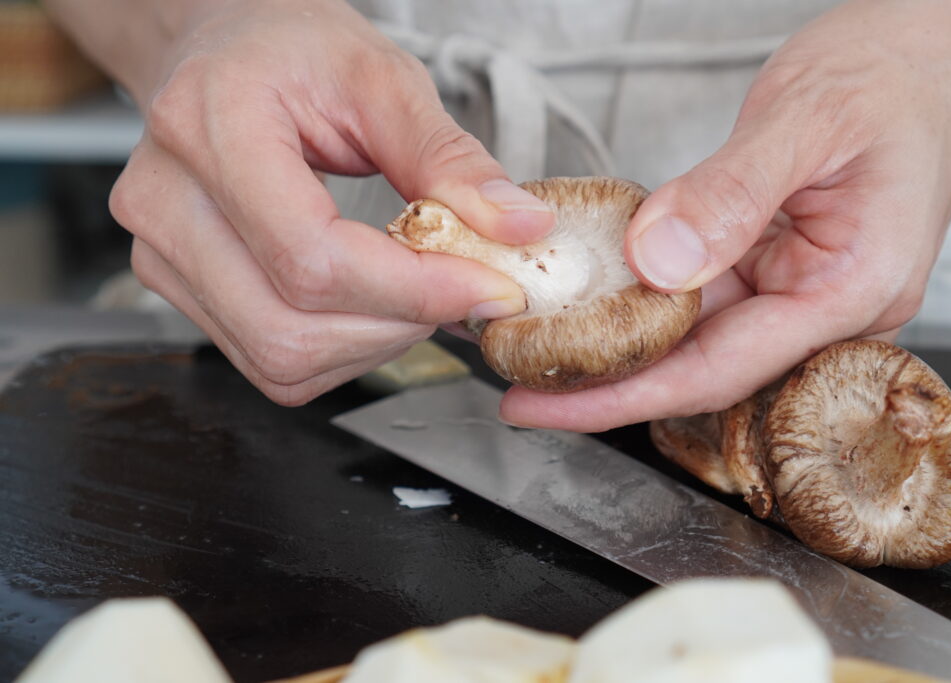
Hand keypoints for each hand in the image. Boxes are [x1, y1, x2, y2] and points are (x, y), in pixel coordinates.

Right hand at [48, 0, 552, 404]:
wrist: (223, 52)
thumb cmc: (291, 54)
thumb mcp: (382, 80)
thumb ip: (448, 158)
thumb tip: (516, 227)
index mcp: (208, 126)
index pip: (311, 257)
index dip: (415, 289)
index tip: (489, 286)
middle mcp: (165, 202)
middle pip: (291, 327)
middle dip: (400, 324)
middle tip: (459, 285)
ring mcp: (161, 254)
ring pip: (281, 359)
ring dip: (374, 343)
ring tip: (415, 287)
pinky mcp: (178, 288)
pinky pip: (271, 362)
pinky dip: (341, 350)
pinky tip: (372, 304)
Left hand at [499, 0, 950, 430]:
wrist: (935, 50)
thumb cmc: (896, 74)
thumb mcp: (809, 118)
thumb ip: (732, 192)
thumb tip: (659, 262)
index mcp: (853, 287)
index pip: (721, 366)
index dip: (628, 395)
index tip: (550, 406)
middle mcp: (829, 305)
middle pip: (703, 365)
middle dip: (610, 380)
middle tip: (520, 382)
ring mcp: (803, 288)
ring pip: (697, 334)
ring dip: (621, 342)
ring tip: (541, 347)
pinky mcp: (779, 266)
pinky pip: (704, 295)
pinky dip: (646, 297)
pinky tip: (595, 295)